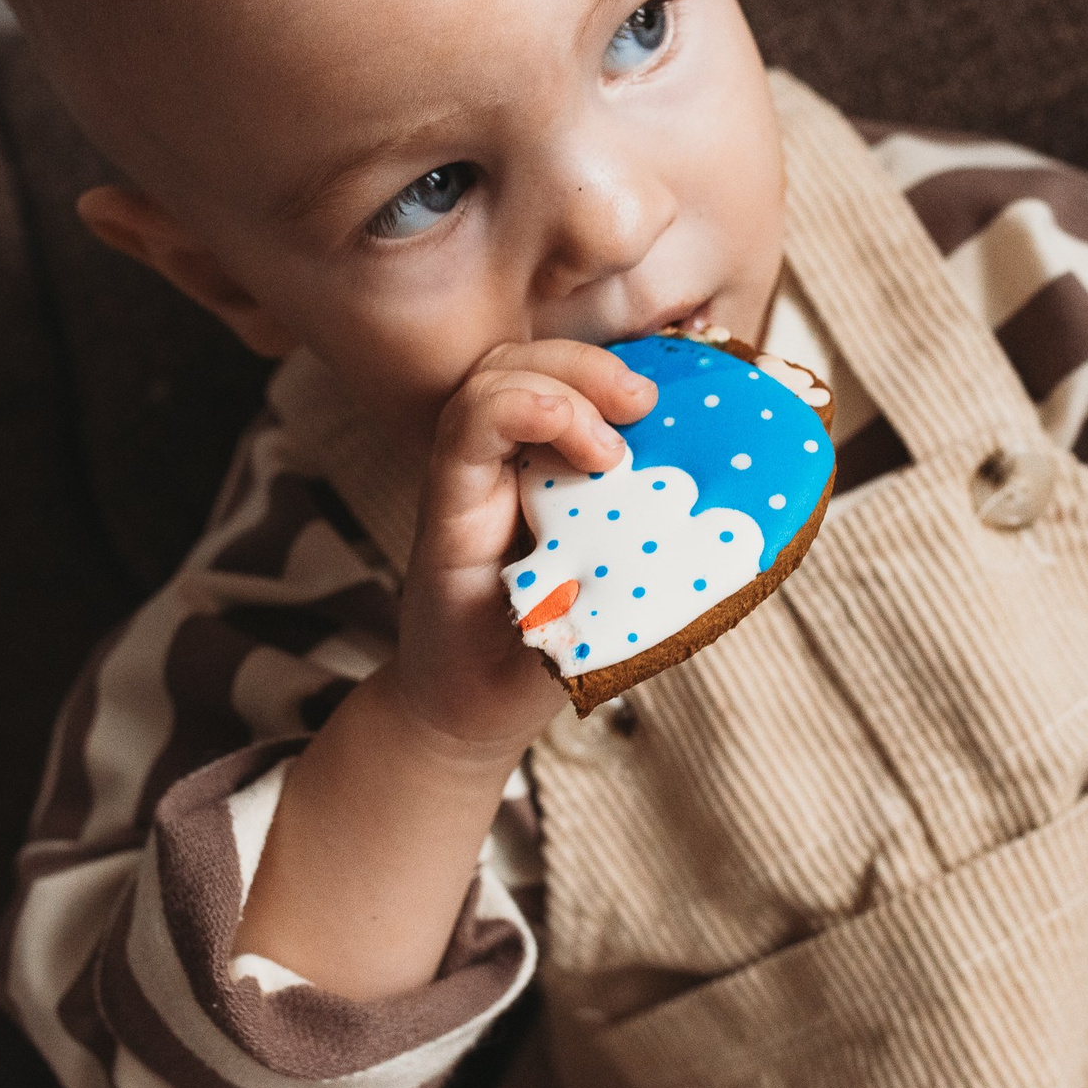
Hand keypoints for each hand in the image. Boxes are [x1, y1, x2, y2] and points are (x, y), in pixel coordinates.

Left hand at [232, 340, 652, 999]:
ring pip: (514, 381)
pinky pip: (538, 421)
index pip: (476, 419)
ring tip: (642, 411)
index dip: (536, 407)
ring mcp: (488, 486)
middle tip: (638, 407)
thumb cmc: (484, 694)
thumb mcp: (523, 676)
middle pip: (497, 375)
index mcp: (459, 522)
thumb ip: (566, 643)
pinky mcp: (512, 492)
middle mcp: (468, 490)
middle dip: (566, 369)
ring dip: (577, 377)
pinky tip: (640, 431)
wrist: (445, 718)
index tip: (601, 445)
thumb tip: (615, 611)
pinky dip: (585, 407)